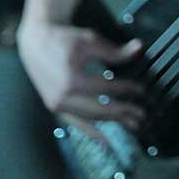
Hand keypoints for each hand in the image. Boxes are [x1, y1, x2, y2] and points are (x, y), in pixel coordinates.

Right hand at [17, 17, 144, 136]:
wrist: (36, 42)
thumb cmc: (62, 39)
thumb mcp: (90, 40)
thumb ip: (115, 51)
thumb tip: (139, 48)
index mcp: (71, 79)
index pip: (107, 88)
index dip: (127, 90)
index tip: (142, 90)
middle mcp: (61, 96)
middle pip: (99, 109)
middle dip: (123, 112)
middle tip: (141, 114)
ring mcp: (56, 104)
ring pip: (89, 118)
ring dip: (112, 122)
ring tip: (132, 124)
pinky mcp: (54, 106)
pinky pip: (75, 122)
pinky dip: (90, 131)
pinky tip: (104, 139)